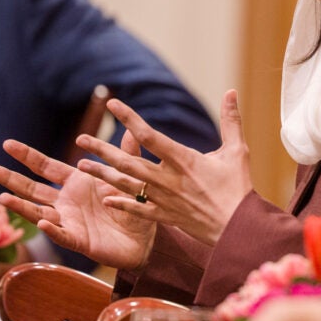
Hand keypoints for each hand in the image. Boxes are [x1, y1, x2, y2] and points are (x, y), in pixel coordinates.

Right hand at [0, 131, 156, 269]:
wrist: (147, 236)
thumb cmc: (134, 204)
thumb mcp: (129, 175)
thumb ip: (126, 153)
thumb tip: (131, 128)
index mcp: (76, 182)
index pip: (45, 167)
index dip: (27, 156)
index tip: (7, 144)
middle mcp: (66, 201)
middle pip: (32, 188)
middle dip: (10, 178)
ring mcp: (68, 221)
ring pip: (38, 212)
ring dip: (21, 205)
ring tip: (2, 196)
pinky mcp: (78, 240)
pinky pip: (61, 234)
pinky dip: (51, 228)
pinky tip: (41, 221)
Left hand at [74, 89, 252, 245]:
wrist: (238, 228)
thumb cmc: (239, 187)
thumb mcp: (237, 150)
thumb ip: (231, 120)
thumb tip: (231, 91)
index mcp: (183, 160)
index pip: (149, 135)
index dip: (129, 118)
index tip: (112, 104)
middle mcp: (168, 179)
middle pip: (129, 162)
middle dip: (103, 150)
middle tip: (80, 139)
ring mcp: (164, 200)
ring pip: (127, 185)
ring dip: (103, 175)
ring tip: (81, 167)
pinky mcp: (166, 217)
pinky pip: (138, 210)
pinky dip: (121, 204)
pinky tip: (105, 198)